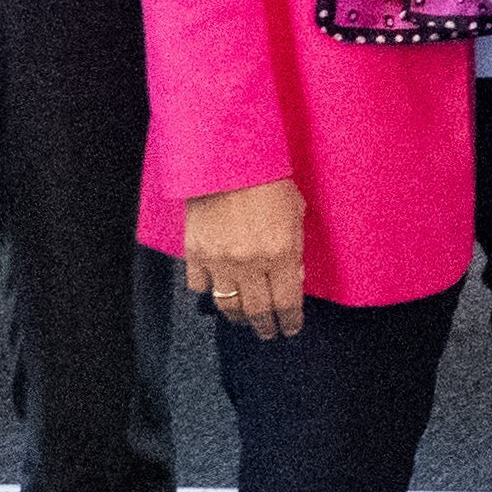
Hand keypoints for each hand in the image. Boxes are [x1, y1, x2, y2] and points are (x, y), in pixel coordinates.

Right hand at [182, 181, 312, 337]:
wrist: (226, 159)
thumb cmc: (268, 179)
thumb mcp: (295, 213)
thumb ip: (295, 249)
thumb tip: (293, 279)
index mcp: (281, 253)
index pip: (287, 302)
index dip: (290, 321)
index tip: (290, 328)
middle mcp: (251, 263)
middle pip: (257, 311)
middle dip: (265, 326)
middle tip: (268, 332)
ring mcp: (220, 260)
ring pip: (227, 305)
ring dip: (237, 317)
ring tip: (242, 319)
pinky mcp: (195, 252)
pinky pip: (199, 285)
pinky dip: (207, 290)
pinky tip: (214, 290)